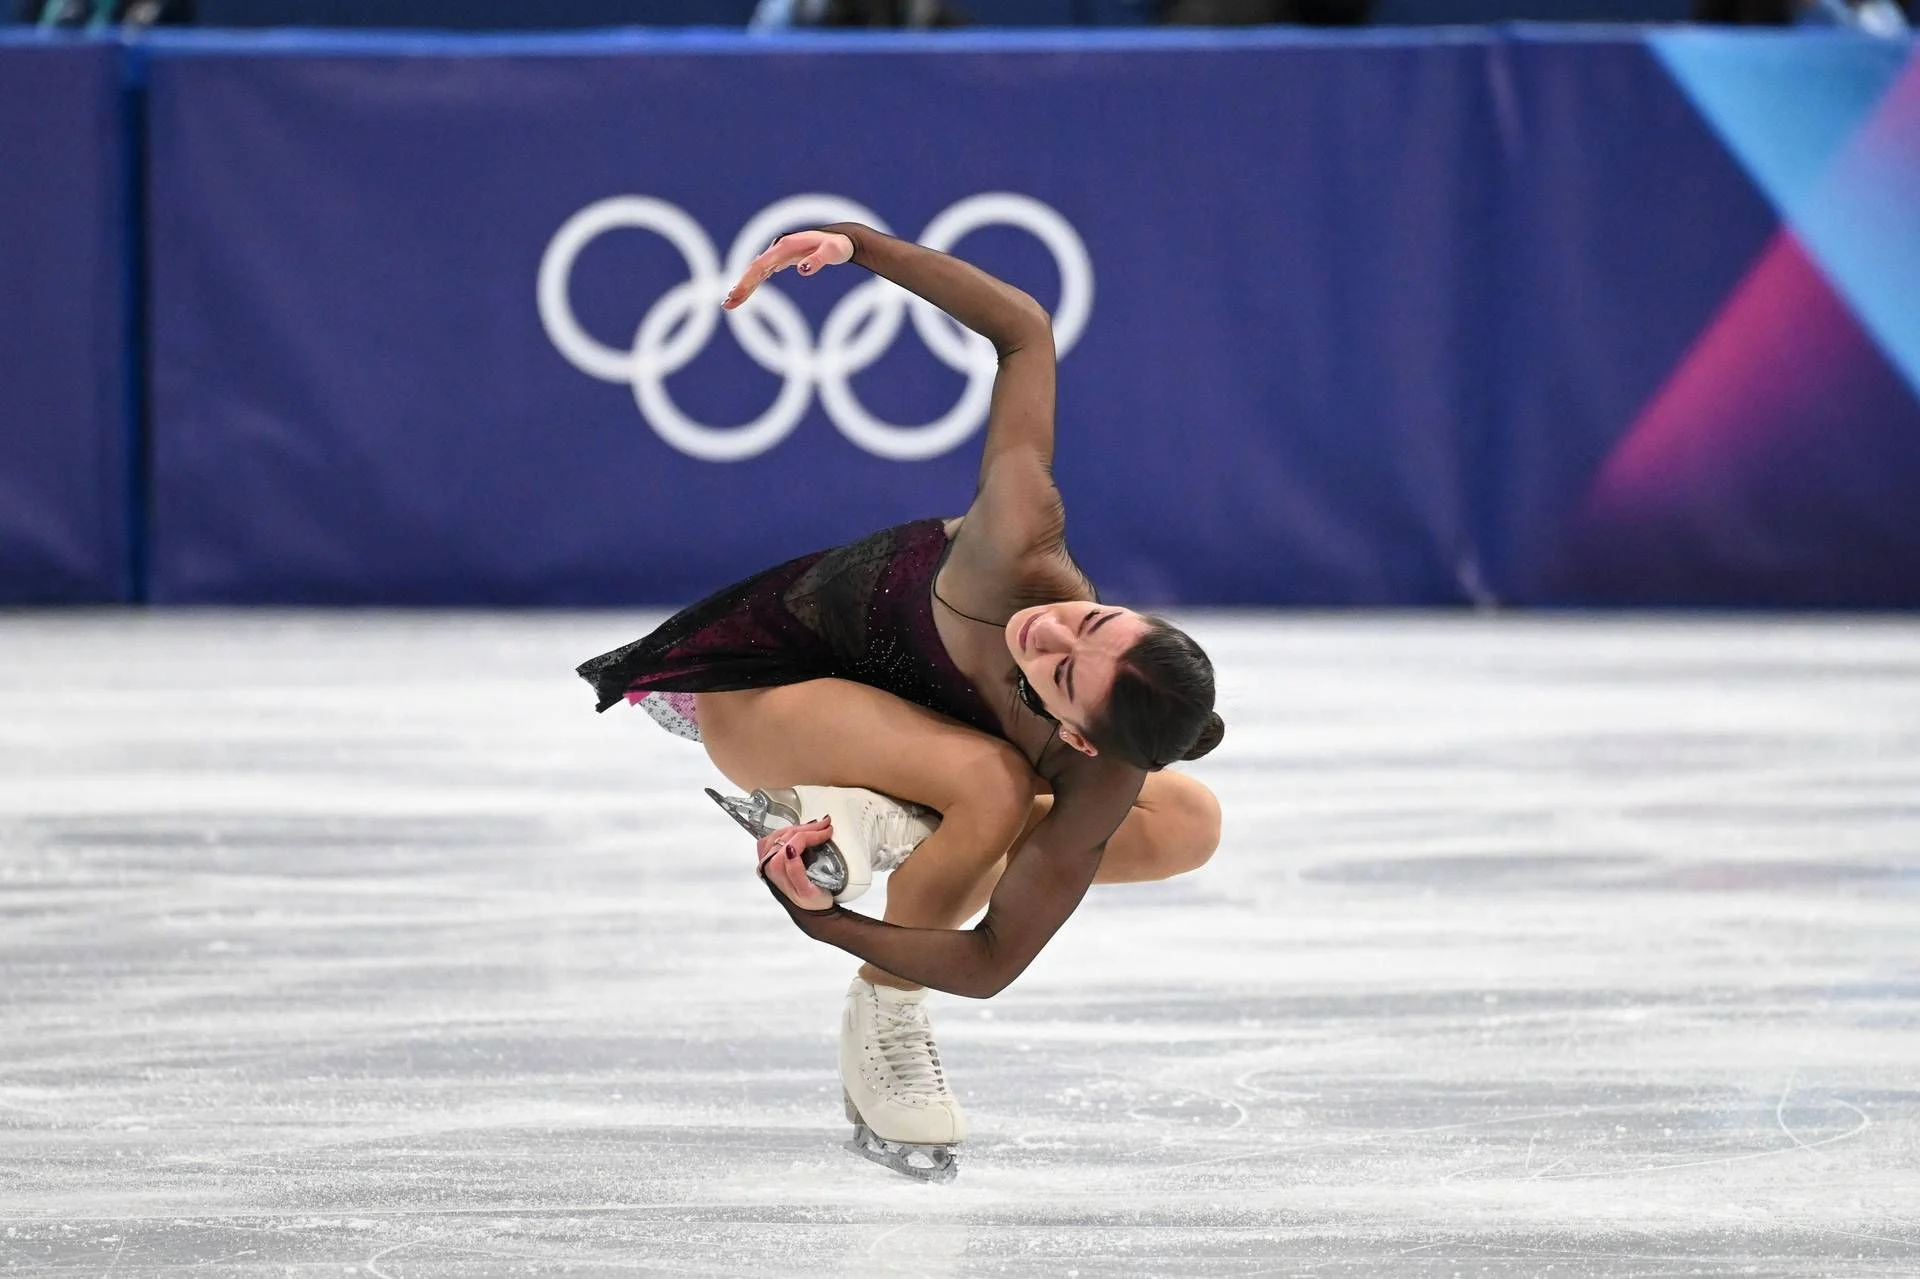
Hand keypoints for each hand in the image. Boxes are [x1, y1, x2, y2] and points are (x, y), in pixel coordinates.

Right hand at [722, 230, 854, 310]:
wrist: (841, 239)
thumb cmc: (837, 246)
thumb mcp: (833, 252)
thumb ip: (818, 260)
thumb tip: (802, 269)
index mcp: (786, 247)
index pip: (760, 266)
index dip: (747, 281)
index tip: (736, 295)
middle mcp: (779, 249)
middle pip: (754, 269)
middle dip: (741, 287)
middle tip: (727, 305)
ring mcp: (779, 254)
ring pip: (757, 271)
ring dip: (744, 286)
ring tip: (730, 303)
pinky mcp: (782, 259)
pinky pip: (764, 272)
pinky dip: (753, 282)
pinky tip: (745, 292)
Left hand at [754, 816, 835, 912]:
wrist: (812, 913)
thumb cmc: (812, 903)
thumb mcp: (807, 891)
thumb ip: (795, 870)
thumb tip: (790, 850)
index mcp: (776, 869)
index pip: (794, 840)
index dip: (813, 833)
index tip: (827, 832)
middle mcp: (768, 865)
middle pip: (787, 835)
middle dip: (808, 828)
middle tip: (825, 826)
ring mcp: (768, 862)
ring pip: (780, 834)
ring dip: (799, 828)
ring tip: (815, 828)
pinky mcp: (772, 861)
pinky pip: (774, 839)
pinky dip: (787, 833)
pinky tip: (798, 833)